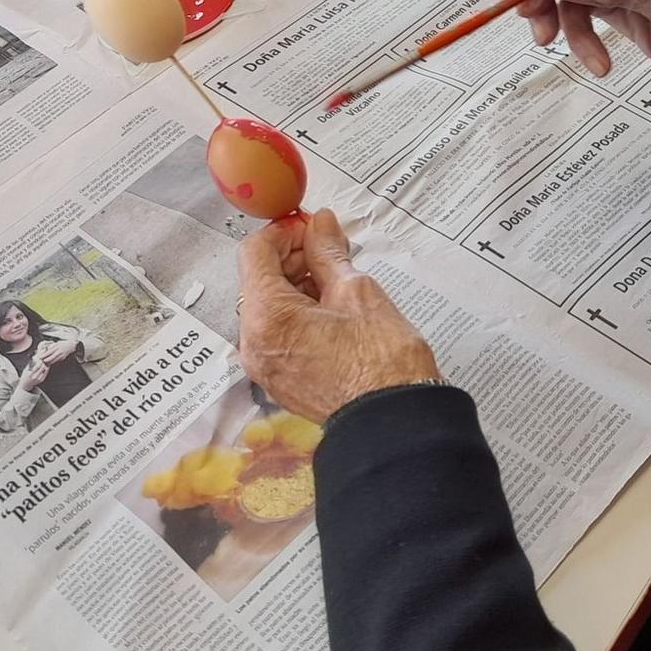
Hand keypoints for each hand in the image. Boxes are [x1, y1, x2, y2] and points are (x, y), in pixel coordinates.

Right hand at [17, 358, 50, 392]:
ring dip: (45, 365)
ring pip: (45, 370)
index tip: (40, 358)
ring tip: (44, 362)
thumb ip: (30, 364)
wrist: (26, 384)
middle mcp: (35, 377)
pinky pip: (46, 373)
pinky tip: (45, 366)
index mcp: (30, 374)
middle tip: (43, 359)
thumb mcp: (26, 369)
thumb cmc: (25, 375)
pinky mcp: (42, 380)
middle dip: (43, 363)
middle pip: (42, 367)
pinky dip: (46, 368)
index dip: (40, 361)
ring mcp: (39, 379)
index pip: (37, 366)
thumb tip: (34, 357)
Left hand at [37, 335, 78, 363]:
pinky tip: (50, 362)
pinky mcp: (63, 358)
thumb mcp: (56, 343)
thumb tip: (46, 349)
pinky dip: (53, 362)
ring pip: (54, 360)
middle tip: (42, 361)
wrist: (71, 346)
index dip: (44, 355)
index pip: (49, 352)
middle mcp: (59, 351)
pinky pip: (56, 361)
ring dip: (49, 362)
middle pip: (52, 357)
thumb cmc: (62, 344)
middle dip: (46, 360)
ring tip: (45, 363)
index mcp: (57, 347)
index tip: (40, 357)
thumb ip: (51, 346)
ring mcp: (61, 355)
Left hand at [236, 210, 440, 423]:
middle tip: (328, 248)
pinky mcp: (282, 382)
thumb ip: (328, 252)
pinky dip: (298, 314)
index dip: (283, 232)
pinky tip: (332, 308)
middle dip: (291, 258)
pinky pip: (279, 335)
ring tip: (337, 279)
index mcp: (266, 317)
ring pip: (269, 308)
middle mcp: (255, 345)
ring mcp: (266, 368)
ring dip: (297, 285)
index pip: (255, 252)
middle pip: (259, 280)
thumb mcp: (356, 290)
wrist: (396, 424)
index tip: (309, 227)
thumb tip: (320, 225)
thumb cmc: (382, 365)